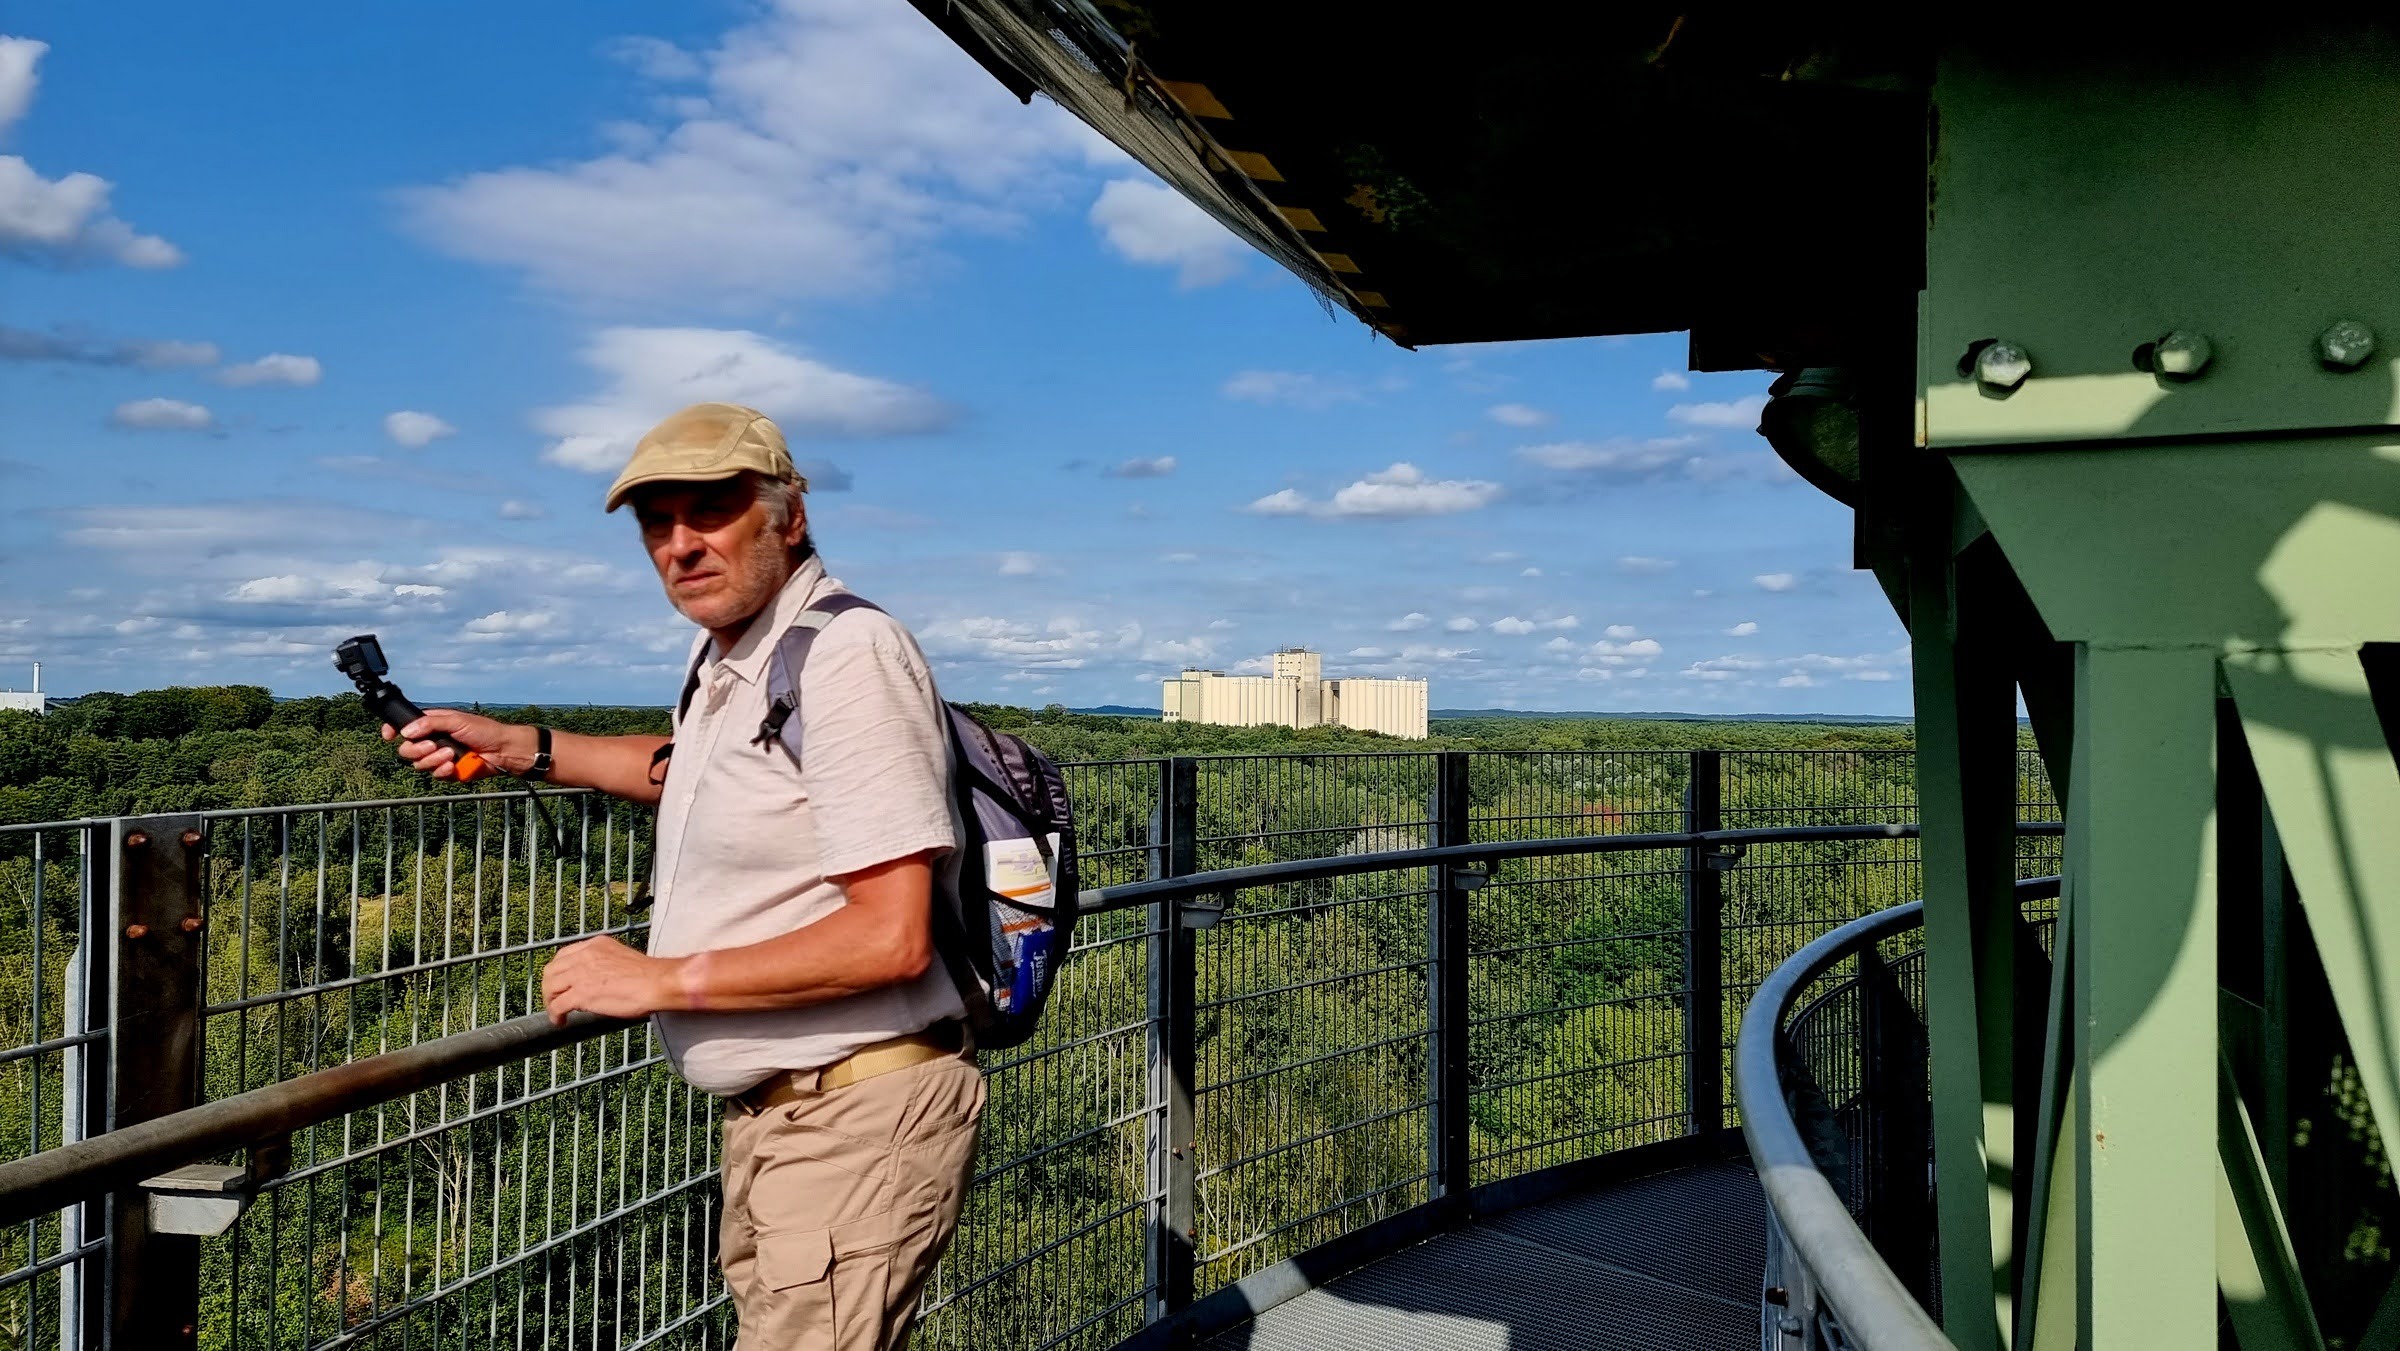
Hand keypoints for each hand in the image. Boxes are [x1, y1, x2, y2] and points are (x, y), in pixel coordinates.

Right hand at [381, 708, 525, 780]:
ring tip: (450, 754)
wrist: (503, 751)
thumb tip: (406, 731)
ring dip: (433, 760)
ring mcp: (439, 758)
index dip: (392, 731)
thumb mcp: (456, 720)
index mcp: (432, 725)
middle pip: (406, 750)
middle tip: (432, 745)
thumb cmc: (484, 730)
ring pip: (419, 764)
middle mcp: (432, 741)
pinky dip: (442, 771)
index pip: (405, 727)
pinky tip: (453, 766)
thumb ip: (430, 723)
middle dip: (416, 750)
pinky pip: (434, 775)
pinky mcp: (448, 772)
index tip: (388, 735)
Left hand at [541, 934, 681, 1024]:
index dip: (558, 971)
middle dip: (549, 986)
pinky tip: (560, 1021)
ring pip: (551, 986)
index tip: (560, 982)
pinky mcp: (582, 993)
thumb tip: (598, 981)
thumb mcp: (622, 958)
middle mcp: (585, 955)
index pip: (564, 955)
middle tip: (553, 998)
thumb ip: (605, 964)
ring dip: (549, 1001)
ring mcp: (581, 973)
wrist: (658, 983)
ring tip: (556, 1012)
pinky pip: (558, 1005)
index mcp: (596, 945)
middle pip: (552, 970)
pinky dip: (555, 1014)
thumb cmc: (649, 976)